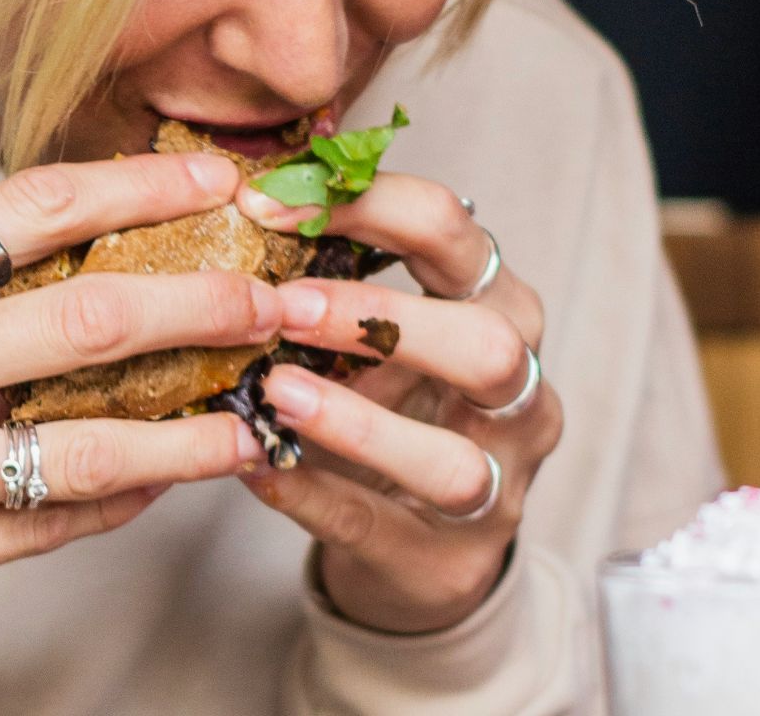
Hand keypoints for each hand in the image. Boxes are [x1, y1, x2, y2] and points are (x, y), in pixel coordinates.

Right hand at [0, 152, 282, 693]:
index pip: (29, 206)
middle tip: (279, 298)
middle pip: (91, 315)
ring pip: (94, 441)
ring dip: (194, 427)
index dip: (141, 184)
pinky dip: (122, 500)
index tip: (216, 176)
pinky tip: (162, 482)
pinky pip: (51, 524)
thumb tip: (62, 261)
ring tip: (253, 417)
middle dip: (210, 301)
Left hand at [236, 174, 560, 633]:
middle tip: (285, 307)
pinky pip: (376, 526)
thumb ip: (329, 274)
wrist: (419, 542)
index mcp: (497, 307)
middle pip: (489, 345)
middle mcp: (518, 395)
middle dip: (383, 319)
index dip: (369, 205)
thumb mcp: (373, 333)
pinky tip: (253, 465)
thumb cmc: (390, 405)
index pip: (457, 232)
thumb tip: (242, 197)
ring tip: (274, 391)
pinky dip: (309, 494)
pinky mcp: (446, 561)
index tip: (270, 204)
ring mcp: (496, 487)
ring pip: (452, 461)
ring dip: (356, 423)